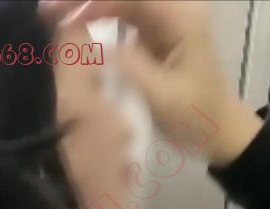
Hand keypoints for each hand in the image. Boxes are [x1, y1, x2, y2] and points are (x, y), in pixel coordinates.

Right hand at [39, 0, 261, 166]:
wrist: (221, 134)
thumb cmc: (198, 117)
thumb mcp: (164, 97)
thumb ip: (131, 67)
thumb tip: (97, 45)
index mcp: (181, 17)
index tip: (59, 9)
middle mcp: (172, 10)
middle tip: (48, 12)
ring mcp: (162, 22)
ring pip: (118, 2)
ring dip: (86, 6)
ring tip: (53, 18)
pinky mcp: (153, 36)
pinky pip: (120, 17)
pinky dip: (96, 19)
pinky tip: (73, 27)